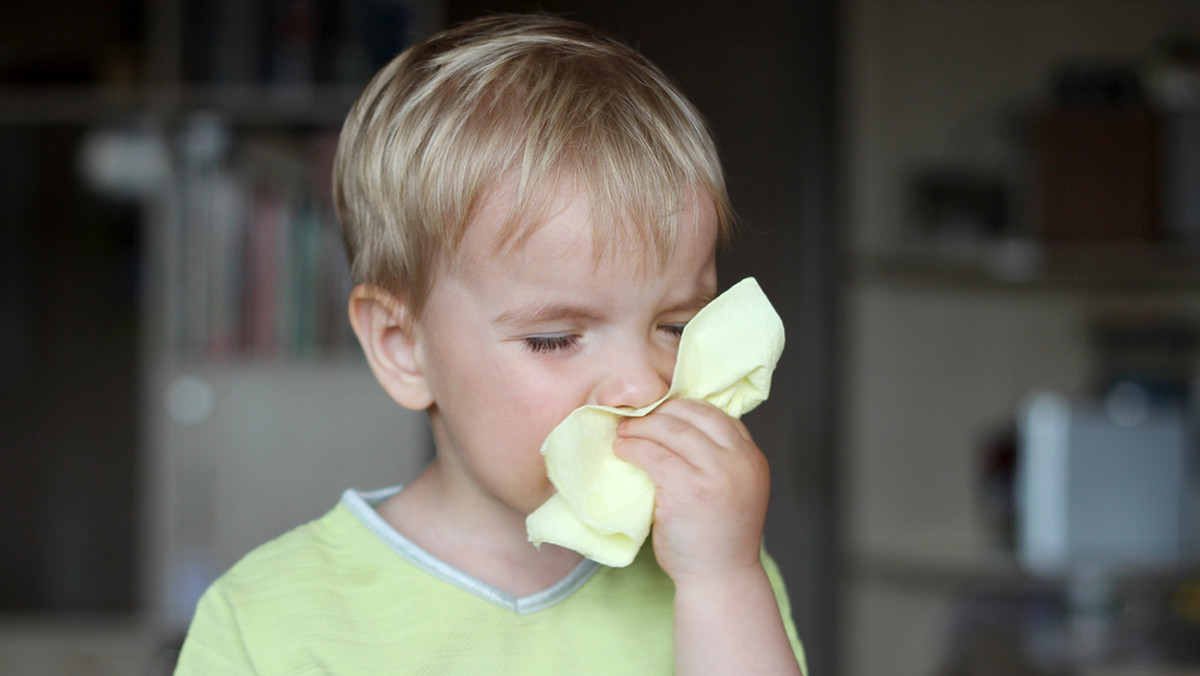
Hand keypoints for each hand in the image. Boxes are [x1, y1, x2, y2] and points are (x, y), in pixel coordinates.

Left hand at [613, 398, 769, 583]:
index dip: (683, 408)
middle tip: (636, 417)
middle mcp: (739, 460)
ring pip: (671, 429)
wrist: (719, 579)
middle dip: (660, 411)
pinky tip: (622, 450)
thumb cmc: (717, 538)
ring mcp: (715, 473)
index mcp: (752, 458)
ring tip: (624, 431)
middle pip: (693, 414)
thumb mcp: (732, 489)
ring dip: (642, 426)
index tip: (659, 412)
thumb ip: (718, 460)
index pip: (716, 414)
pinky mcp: (688, 489)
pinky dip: (633, 447)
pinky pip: (654, 454)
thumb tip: (675, 428)